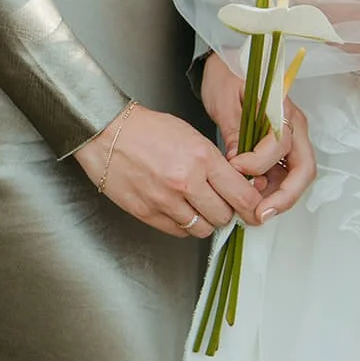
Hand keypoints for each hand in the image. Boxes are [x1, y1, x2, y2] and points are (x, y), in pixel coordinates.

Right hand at [73, 104, 267, 237]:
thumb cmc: (145, 129)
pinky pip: (178, 231)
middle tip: (224, 206)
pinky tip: (179, 210)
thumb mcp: (190, 135)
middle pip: (224, 216)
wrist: (105, 132)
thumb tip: (236, 185)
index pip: (242, 195)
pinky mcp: (147, 212)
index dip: (253, 207)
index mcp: (202, 158)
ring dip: (206, 221)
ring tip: (199, 208)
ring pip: (202, 228)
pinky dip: (184, 225)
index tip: (254, 210)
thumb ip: (214, 162)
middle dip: (228, 213)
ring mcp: (165, 200)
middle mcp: (186, 182)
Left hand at [202, 52, 317, 217]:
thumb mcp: (225, 99)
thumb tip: (236, 163)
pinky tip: (251, 197)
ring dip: (278, 196)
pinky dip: (271, 188)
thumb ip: (233, 130)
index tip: (235, 166)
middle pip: (303, 168)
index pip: (281, 144)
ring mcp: (289, 136)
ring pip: (296, 174)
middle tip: (260, 214)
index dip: (259, 162)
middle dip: (284, 195)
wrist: (227, 61)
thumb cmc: (226, 73)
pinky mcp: (279, 145)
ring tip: (253, 211)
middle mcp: (293, 124)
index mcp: (282, 108)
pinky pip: (283, 172)